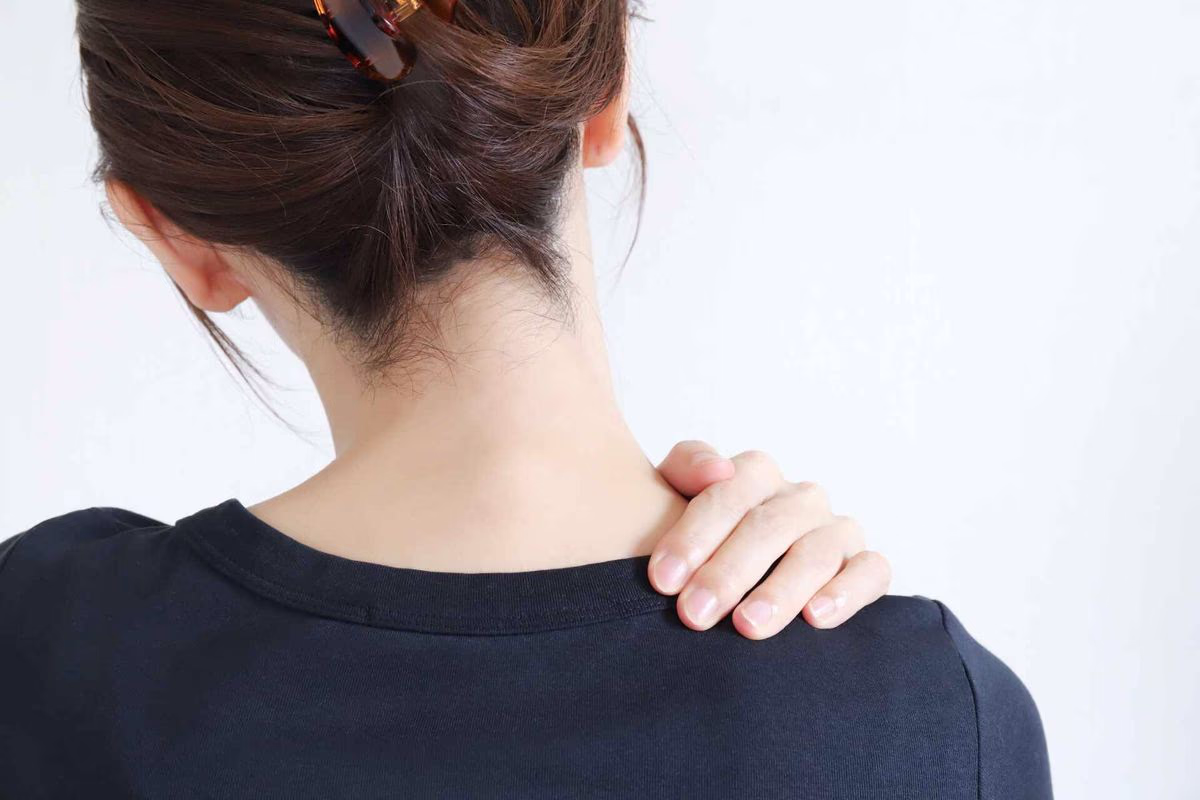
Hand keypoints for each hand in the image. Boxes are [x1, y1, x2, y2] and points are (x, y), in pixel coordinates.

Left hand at [651, 440, 890, 638]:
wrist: (729, 569)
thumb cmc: (701, 535)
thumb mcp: (674, 494)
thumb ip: (686, 467)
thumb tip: (717, 469)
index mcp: (757, 473)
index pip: (728, 493)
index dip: (694, 535)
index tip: (663, 580)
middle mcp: (800, 498)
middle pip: (768, 527)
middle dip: (728, 573)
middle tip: (694, 613)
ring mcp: (836, 530)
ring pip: (816, 554)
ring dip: (780, 591)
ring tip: (747, 625)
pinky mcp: (865, 563)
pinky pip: (871, 572)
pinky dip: (847, 592)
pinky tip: (816, 617)